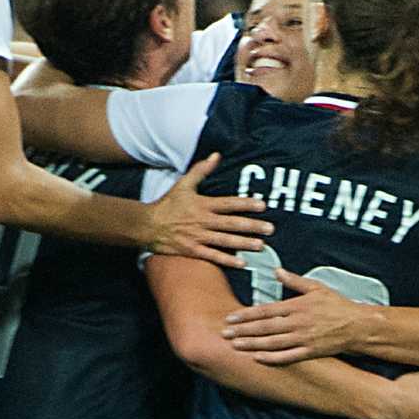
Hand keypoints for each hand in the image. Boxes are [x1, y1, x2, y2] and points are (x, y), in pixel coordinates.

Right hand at [144, 154, 267, 264]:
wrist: (147, 225)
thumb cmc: (168, 204)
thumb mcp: (183, 184)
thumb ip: (201, 170)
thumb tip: (216, 155)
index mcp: (203, 204)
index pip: (229, 204)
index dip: (246, 204)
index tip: (262, 205)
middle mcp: (203, 221)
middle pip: (231, 224)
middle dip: (252, 226)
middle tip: (270, 228)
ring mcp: (198, 237)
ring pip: (225, 241)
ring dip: (244, 243)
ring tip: (261, 245)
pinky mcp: (192, 250)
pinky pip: (213, 256)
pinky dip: (227, 260)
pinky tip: (242, 263)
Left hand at [222, 270, 368, 361]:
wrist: (358, 326)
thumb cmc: (337, 305)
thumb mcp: (317, 288)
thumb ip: (294, 281)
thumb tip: (277, 270)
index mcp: (297, 306)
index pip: (266, 310)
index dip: (246, 315)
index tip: (230, 318)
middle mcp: (298, 322)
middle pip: (265, 327)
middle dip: (243, 331)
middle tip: (224, 334)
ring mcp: (304, 338)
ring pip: (272, 343)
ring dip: (252, 345)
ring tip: (235, 346)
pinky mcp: (310, 352)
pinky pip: (287, 356)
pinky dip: (272, 358)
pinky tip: (257, 358)